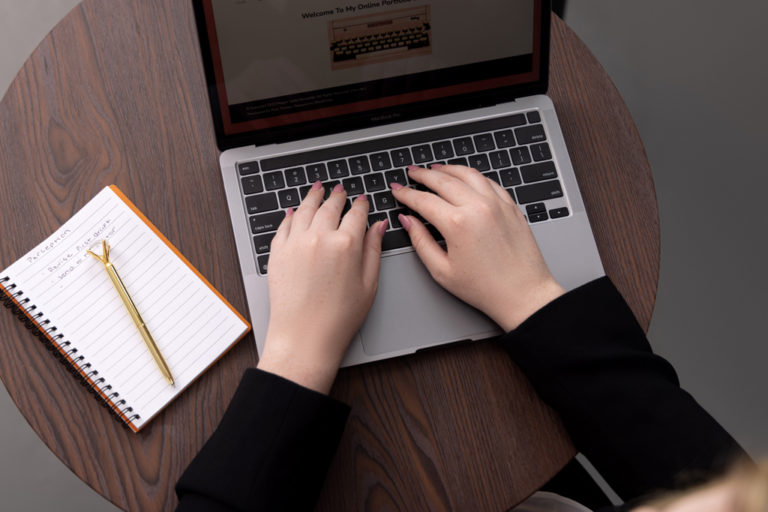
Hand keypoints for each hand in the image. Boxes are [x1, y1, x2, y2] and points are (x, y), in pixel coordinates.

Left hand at [257, 182, 386, 393]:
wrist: (303, 338)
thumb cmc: (338, 319)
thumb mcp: (369, 284)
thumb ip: (373, 250)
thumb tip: (378, 226)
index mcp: (347, 244)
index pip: (357, 214)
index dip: (361, 205)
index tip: (362, 200)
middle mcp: (320, 237)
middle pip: (330, 207)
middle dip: (337, 196)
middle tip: (339, 190)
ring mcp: (295, 243)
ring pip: (305, 209)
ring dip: (313, 196)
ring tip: (317, 188)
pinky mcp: (277, 253)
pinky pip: (284, 225)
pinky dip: (291, 215)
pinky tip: (294, 211)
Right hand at [390, 164, 564, 331]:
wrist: (523, 294)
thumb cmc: (486, 288)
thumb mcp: (442, 271)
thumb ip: (421, 242)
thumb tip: (408, 221)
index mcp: (457, 223)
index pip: (423, 200)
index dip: (406, 193)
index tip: (397, 189)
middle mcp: (478, 207)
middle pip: (443, 180)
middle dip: (423, 174)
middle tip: (412, 172)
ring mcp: (497, 204)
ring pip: (467, 174)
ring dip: (447, 169)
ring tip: (435, 169)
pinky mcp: (510, 206)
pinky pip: (488, 181)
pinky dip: (472, 175)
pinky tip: (465, 177)